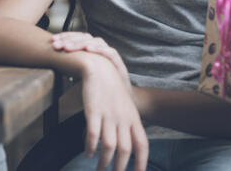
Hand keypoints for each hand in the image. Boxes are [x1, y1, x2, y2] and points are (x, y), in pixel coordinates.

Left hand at [52, 32, 130, 91]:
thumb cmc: (101, 90)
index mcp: (93, 52)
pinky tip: (89, 49)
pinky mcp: (120, 65)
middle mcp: (102, 51)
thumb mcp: (84, 77)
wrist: (122, 102)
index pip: (79, 38)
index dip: (66, 37)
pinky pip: (110, 53)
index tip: (52, 41)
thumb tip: (55, 65)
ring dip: (80, 44)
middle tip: (55, 44)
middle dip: (69, 39)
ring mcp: (111, 57)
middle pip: (85, 38)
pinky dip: (100, 49)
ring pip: (96, 42)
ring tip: (67, 47)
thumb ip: (74, 69)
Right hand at [80, 55, 148, 170]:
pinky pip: (93, 134)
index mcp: (134, 118)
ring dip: (104, 162)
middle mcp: (123, 118)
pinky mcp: (94, 111)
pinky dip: (91, 147)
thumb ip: (128, 126)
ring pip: (110, 146)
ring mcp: (109, 115)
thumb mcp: (125, 107)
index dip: (141, 163)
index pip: (142, 145)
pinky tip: (88, 152)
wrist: (100, 69)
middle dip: (120, 169)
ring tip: (99, 170)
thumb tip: (126, 148)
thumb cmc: (112, 90)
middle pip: (126, 150)